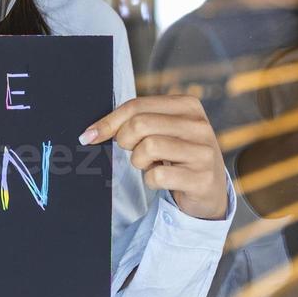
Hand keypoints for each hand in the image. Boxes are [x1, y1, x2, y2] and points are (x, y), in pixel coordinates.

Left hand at [79, 95, 228, 219]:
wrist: (209, 190)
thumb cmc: (176, 156)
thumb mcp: (160, 131)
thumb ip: (134, 122)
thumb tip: (90, 134)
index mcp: (187, 105)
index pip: (136, 106)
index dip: (108, 121)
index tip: (89, 136)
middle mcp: (199, 125)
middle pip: (140, 124)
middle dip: (124, 140)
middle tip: (130, 151)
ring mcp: (203, 152)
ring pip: (149, 147)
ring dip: (139, 161)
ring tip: (150, 164)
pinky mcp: (202, 178)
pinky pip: (158, 175)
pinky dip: (151, 180)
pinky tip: (162, 180)